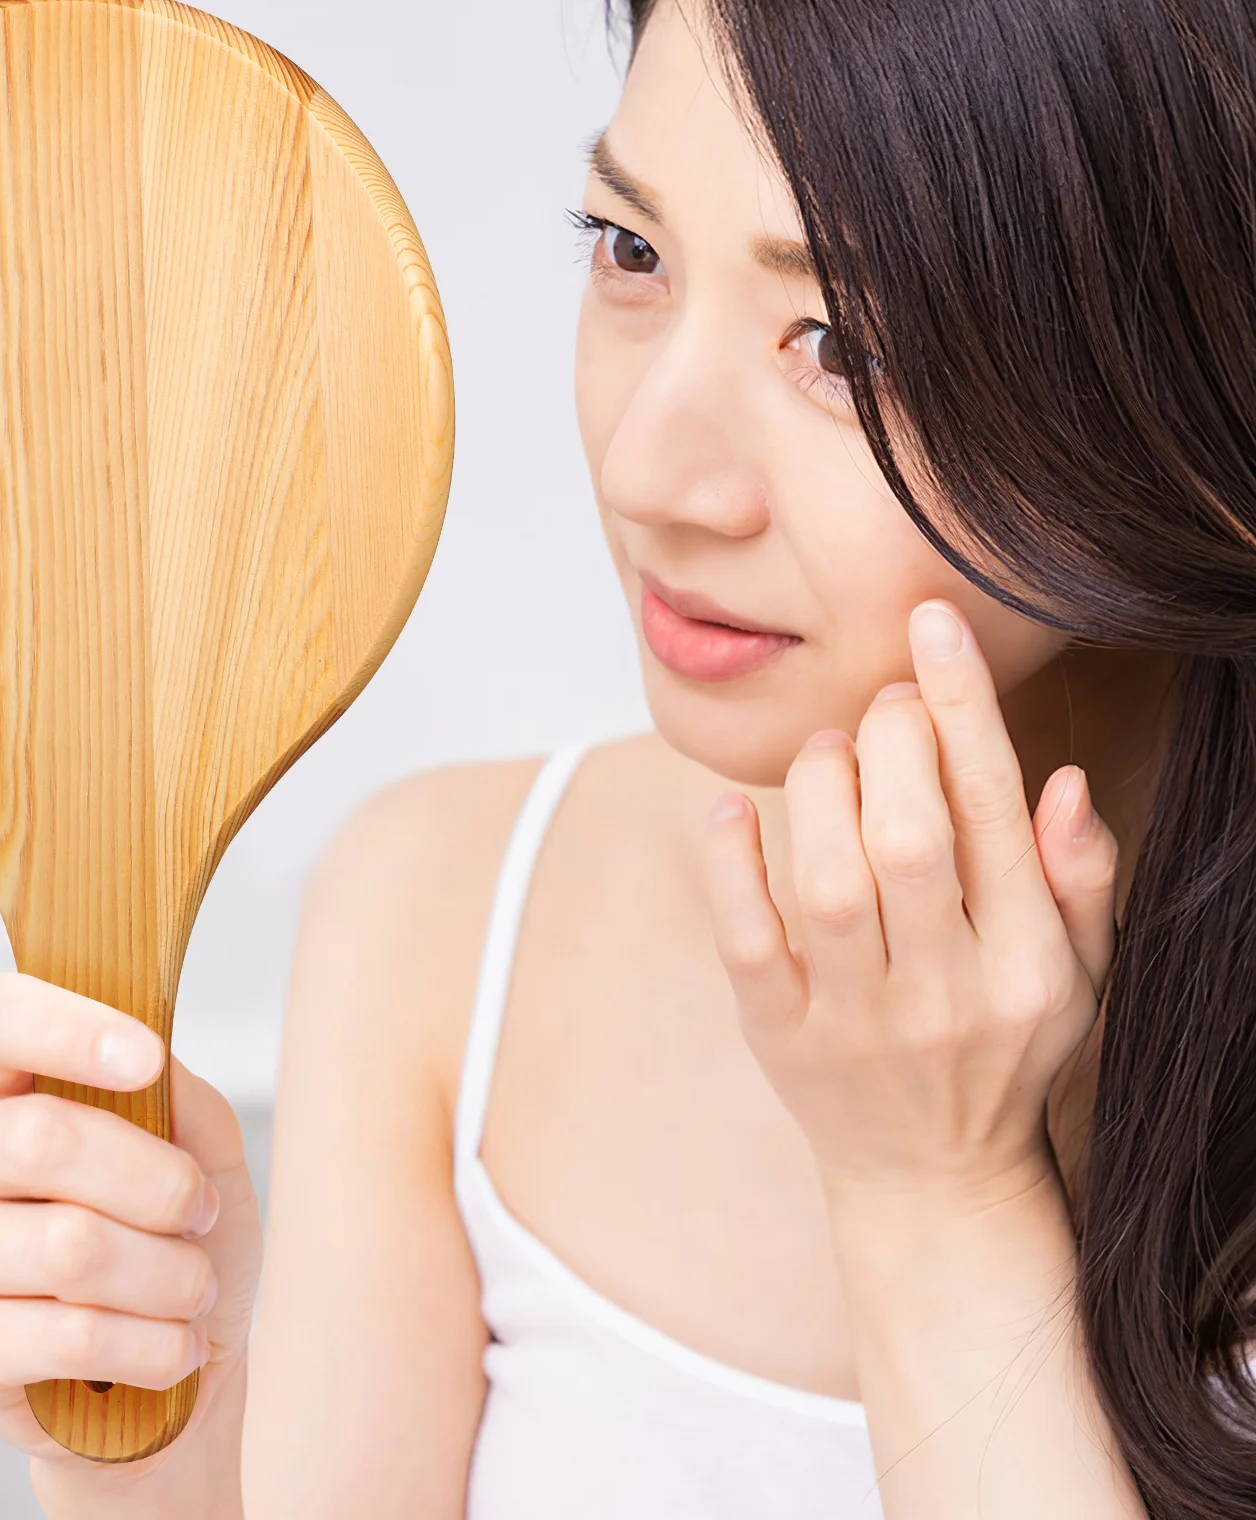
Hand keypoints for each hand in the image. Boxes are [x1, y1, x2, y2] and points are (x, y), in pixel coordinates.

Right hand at [0, 973, 261, 1486]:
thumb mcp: (201, 1145)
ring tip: (193, 1289)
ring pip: (69, 1247)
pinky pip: (71, 1335)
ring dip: (169, 1274)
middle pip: (41, 1137)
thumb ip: (181, 1095)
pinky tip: (173, 1347)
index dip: (65, 1029)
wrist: (166, 1368)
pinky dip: (152, 1344)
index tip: (146, 1059)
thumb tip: (157, 1072)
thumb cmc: (171, 1232)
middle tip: (200, 1214)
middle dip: (158, 1182)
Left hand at [699, 599, 1119, 1208]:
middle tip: (881, 702)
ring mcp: (858, 1020)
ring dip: (819, 790)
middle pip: (910, 840)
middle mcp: (946, 992)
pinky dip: (730, 867)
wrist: (934, 1183)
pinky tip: (730, 810)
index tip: (934, 624)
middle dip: (891, 743)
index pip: (995, 813)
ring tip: (826, 751)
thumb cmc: (1005, 1055)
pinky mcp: (781, 1037)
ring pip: (830, 882)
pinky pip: (746, 943)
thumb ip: (1078, 878)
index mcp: (1029, 966)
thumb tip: (1060, 778)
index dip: (963, 706)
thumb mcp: (1077, 977)